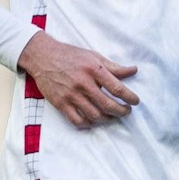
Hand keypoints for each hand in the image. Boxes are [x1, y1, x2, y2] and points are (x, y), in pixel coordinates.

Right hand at [16, 31, 139, 128]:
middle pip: (107, 105)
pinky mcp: (60, 103)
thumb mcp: (93, 56)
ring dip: (107, 118)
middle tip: (126, 111)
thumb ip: (114, 67)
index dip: (130, 97)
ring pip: (94, 115)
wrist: (43, 57)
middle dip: (121, 111)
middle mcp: (83, 83)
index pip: (117, 88)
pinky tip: (93, 120)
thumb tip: (133, 70)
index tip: (135, 101)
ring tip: (111, 115)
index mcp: (94, 69)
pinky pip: (77, 120)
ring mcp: (71, 95)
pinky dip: (88, 124)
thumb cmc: (70, 55)